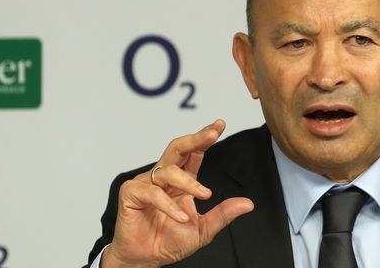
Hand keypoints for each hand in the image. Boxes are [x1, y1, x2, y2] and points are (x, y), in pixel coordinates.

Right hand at [102, 120, 254, 267]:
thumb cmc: (169, 242)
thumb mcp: (203, 229)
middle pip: (177, 148)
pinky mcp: (131, 194)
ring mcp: (146, 183)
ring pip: (168, 171)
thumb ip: (223, 214)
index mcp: (180, 181)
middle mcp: (163, 178)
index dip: (205, 138)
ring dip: (189, 182)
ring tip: (205, 194)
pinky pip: (153, 193)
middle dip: (195, 139)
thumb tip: (247, 204)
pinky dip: (169, 205)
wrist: (146, 260)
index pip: (194, 153)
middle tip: (212, 134)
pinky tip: (181, 216)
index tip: (219, 125)